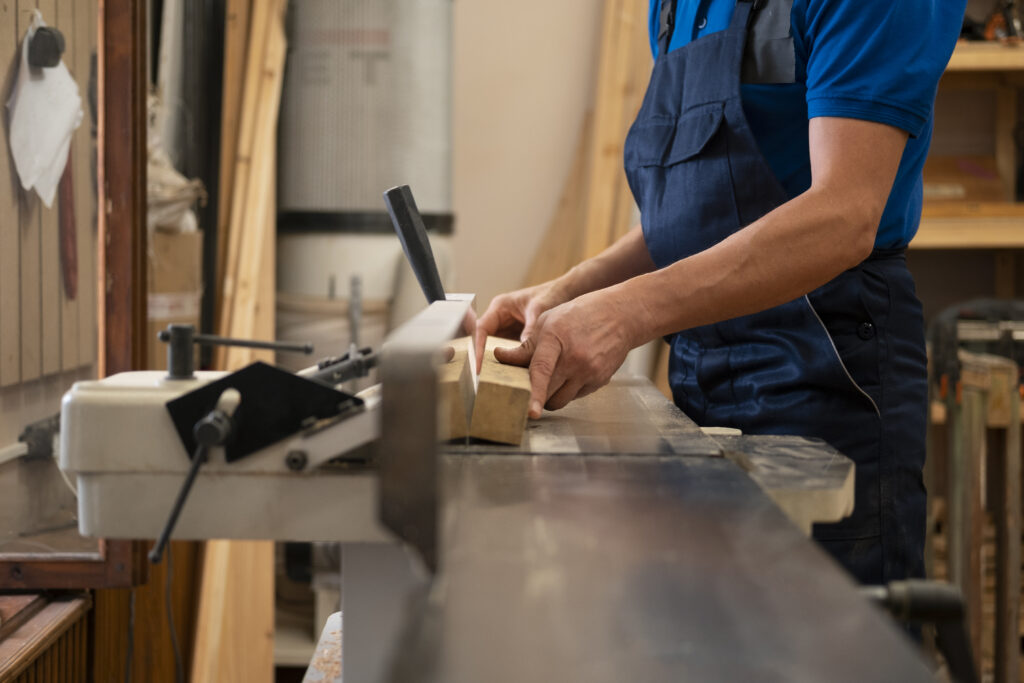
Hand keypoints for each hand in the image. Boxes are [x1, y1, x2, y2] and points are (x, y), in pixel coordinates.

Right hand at [474, 280, 570, 372]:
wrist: (567, 293)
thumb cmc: (552, 295)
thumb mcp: (540, 309)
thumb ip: (531, 328)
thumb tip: (523, 352)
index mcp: (500, 307)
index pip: (481, 329)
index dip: (477, 347)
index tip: (478, 365)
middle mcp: (500, 319)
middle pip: (483, 341)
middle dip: (481, 359)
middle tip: (480, 379)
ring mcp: (508, 330)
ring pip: (494, 349)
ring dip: (494, 364)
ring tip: (492, 382)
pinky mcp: (517, 339)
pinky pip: (509, 353)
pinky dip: (508, 364)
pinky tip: (510, 378)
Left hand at [494, 288, 638, 417]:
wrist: (620, 316)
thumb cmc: (581, 314)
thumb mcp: (548, 321)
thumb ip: (526, 346)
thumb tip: (502, 357)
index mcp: (557, 338)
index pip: (542, 370)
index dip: (535, 393)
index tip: (531, 412)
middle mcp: (575, 358)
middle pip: (549, 392)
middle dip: (535, 395)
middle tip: (528, 388)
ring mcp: (590, 372)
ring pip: (561, 400)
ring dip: (551, 396)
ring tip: (552, 377)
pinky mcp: (600, 381)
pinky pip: (575, 396)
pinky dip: (567, 390)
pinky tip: (571, 372)